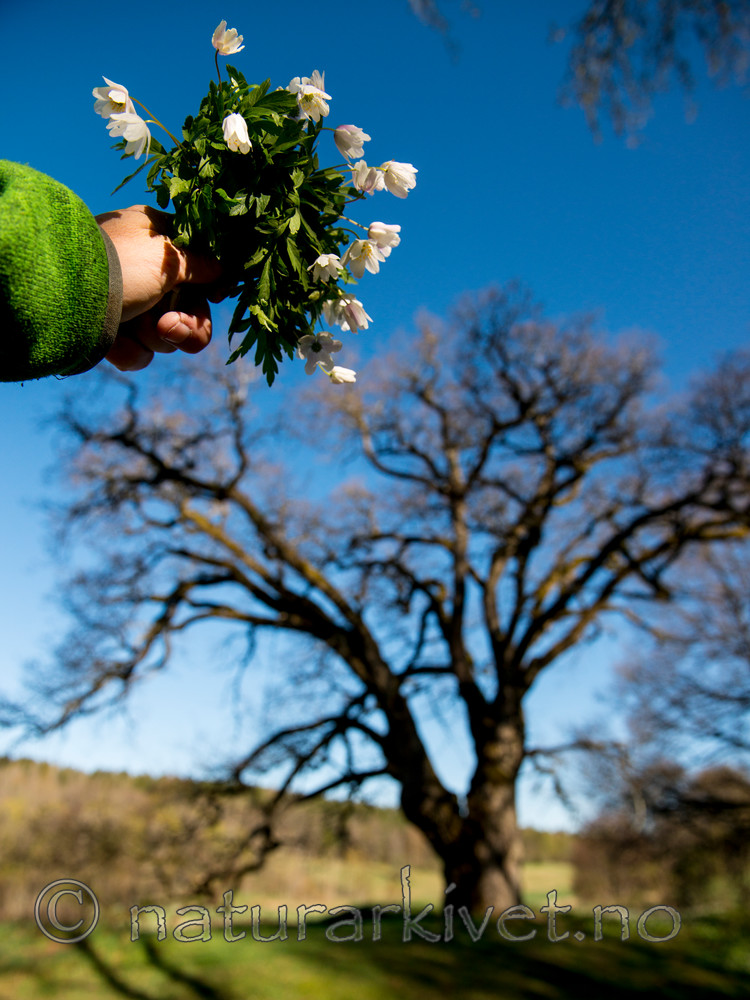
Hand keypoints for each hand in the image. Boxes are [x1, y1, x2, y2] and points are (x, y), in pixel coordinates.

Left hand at [96, 205, 222, 370]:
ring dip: (152, 336)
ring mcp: (125, 302)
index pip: (198, 264)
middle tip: (168, 328)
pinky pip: (138, 351)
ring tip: (132, 324)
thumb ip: (201, 263)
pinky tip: (113, 342)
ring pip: (164, 334)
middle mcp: (141, 268)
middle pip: (187, 307)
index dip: (210, 286)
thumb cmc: (119, 266)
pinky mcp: (110, 331)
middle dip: (185, 324)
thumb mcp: (168, 258)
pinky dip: (129, 350)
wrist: (64, 298)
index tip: (216, 296)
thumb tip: (223, 267)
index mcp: (153, 238)